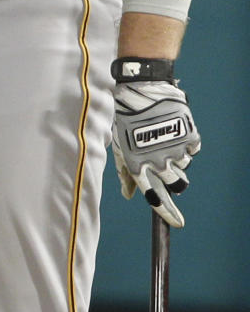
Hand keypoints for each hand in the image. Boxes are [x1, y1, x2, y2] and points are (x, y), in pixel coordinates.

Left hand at [111, 80, 200, 227]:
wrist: (142, 88)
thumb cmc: (125, 118)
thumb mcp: (120, 145)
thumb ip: (125, 172)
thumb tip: (128, 195)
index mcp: (138, 165)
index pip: (154, 197)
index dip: (166, 212)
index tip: (178, 223)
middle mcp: (158, 162)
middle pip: (176, 185)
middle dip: (175, 180)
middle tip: (169, 163)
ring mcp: (175, 150)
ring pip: (184, 167)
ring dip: (177, 158)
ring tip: (164, 137)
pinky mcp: (189, 137)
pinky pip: (192, 150)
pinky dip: (186, 142)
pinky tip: (174, 128)